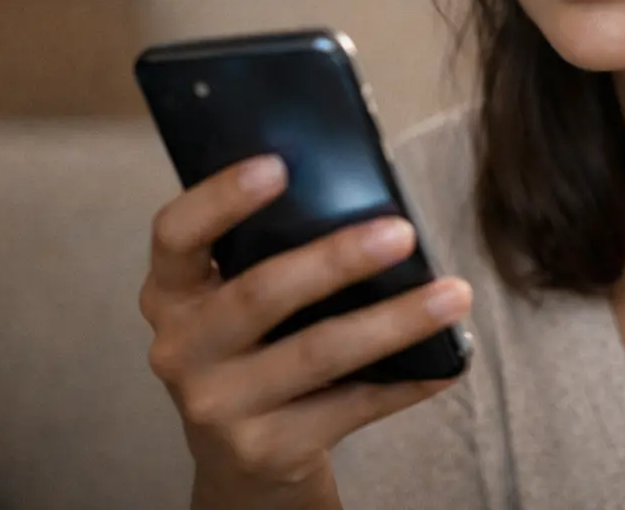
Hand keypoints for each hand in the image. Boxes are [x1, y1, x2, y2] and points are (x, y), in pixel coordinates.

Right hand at [139, 155, 472, 506]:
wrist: (241, 458)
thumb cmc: (251, 348)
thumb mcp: (231, 298)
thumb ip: (265, 253)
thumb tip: (363, 195)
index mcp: (170, 293)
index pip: (176, 234)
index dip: (221, 197)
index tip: (278, 165)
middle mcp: (181, 348)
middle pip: (261, 293)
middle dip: (337, 260)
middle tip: (403, 232)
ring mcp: (219, 405)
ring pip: (318, 353)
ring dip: (394, 321)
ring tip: (453, 294)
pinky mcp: (266, 449)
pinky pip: (351, 406)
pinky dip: (407, 381)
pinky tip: (448, 362)